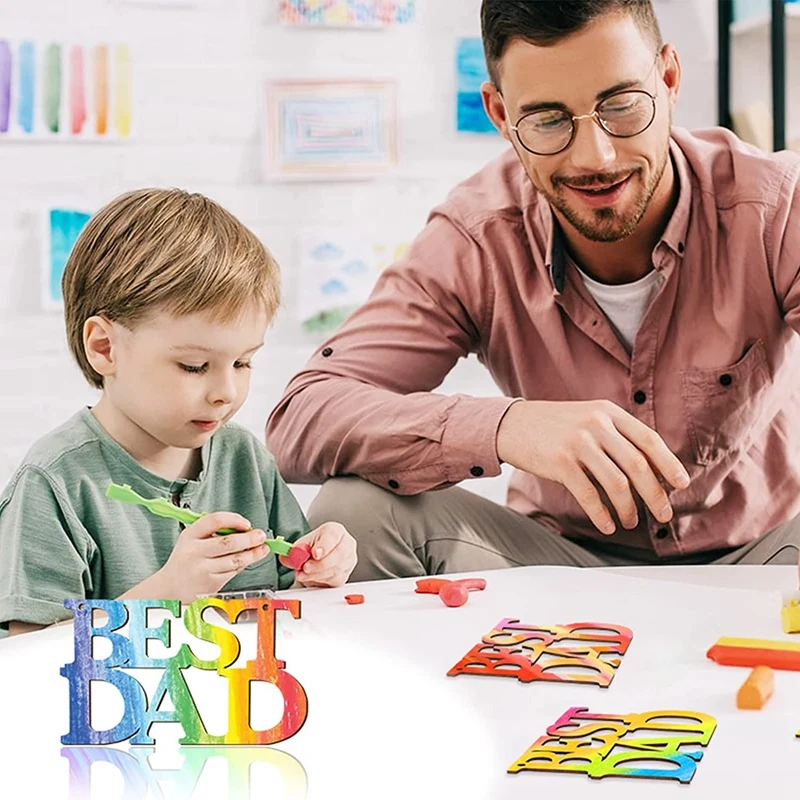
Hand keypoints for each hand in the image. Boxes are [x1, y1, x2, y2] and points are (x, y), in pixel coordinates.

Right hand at [154, 512, 270, 602]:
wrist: (170, 587)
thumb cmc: (186, 559)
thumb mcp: (192, 539)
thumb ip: (213, 531)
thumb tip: (244, 529)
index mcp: (190, 535)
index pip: (215, 521)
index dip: (234, 520)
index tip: (246, 523)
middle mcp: (195, 552)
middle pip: (228, 543)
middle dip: (249, 538)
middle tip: (261, 535)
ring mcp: (203, 569)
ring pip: (234, 560)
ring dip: (253, 554)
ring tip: (263, 549)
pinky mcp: (211, 583)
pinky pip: (233, 572)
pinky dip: (243, 565)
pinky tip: (248, 560)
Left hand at [282, 522, 356, 587]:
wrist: (318, 557)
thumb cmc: (313, 547)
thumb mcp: (302, 545)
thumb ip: (293, 551)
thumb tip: (286, 556)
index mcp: (336, 530)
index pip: (333, 536)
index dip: (324, 545)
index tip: (314, 553)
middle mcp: (346, 544)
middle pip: (339, 554)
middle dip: (319, 564)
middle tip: (305, 568)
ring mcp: (348, 560)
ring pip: (336, 569)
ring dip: (316, 574)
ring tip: (303, 573)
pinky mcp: (345, 575)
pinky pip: (334, 580)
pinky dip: (320, 580)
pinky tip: (312, 577)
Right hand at [496, 400, 690, 534]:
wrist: (512, 424)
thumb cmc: (554, 426)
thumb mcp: (589, 417)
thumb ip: (616, 435)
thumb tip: (650, 468)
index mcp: (608, 412)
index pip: (649, 439)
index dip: (668, 464)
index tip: (681, 484)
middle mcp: (596, 424)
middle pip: (638, 464)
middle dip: (655, 494)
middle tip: (663, 513)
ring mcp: (578, 443)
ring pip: (617, 482)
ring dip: (629, 507)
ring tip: (630, 521)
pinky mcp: (560, 462)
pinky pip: (589, 494)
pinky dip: (601, 513)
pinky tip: (607, 524)